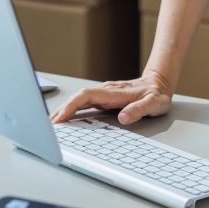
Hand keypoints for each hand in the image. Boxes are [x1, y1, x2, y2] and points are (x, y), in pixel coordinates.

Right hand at [49, 70, 173, 125]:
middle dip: (62, 110)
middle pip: (78, 97)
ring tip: (52, 124)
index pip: (86, 96)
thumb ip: (139, 110)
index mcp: (115, 92)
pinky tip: (66, 118)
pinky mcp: (104, 97)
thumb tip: (123, 118)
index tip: (61, 118)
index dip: (71, 106)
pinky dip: (72, 109)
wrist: (160, 81)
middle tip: (49, 126)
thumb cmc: (157, 94)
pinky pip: (84, 102)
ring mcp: (104, 93)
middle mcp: (106, 91)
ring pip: (79, 99)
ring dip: (64, 110)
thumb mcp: (154, 103)